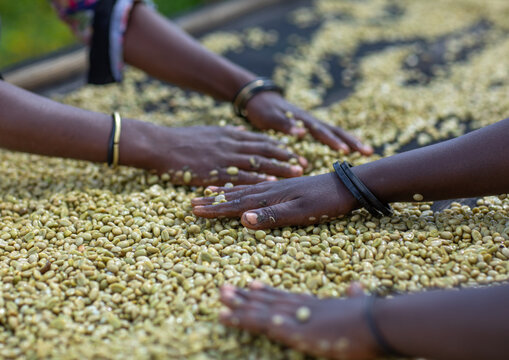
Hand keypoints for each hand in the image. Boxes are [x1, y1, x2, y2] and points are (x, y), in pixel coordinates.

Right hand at [146, 125, 306, 185]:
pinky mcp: (215, 170)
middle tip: (304, 162)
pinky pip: (240, 176)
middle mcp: (231, 144)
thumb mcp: (210, 131)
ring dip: (278, 166)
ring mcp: (224, 157)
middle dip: (286, 156)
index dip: (279, 146)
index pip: (261, 140)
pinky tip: (270, 183)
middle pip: (265, 150)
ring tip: (296, 171)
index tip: (295, 150)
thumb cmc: (184, 139)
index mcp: (230, 136)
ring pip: (257, 162)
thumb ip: (229, 133)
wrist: (161, 145)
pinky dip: (256, 179)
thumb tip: (243, 131)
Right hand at [192, 172, 357, 228]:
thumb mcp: (301, 212)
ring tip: (208, 192)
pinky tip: (242, 188)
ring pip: (244, 189)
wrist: (348, 186)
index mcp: (270, 196)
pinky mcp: (285, 188)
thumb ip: (272, 215)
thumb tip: (243, 219)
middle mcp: (270, 190)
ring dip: (225, 192)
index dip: (215, 208)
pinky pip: (257, 187)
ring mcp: (277, 188)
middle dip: (213, 200)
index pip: (236, 203)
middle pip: (235, 195)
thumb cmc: (326, 202)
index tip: (195, 210)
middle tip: (192, 203)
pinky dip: (244, 188)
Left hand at [219, 281, 380, 359]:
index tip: (253, 284)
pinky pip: (258, 323)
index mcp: (316, 305)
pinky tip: (225, 315)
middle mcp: (301, 307)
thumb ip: (354, 296)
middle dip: (247, 296)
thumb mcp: (361, 305)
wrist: (376, 322)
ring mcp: (294, 317)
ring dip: (238, 303)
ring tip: (220, 296)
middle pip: (268, 300)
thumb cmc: (373, 317)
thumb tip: (355, 285)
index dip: (268, 291)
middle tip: (226, 288)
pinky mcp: (290, 330)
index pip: (286, 297)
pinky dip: (240, 318)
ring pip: (259, 308)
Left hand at [246, 92, 373, 154]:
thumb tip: (301, 132)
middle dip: (352, 141)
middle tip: (369, 151)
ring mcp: (312, 123)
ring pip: (335, 132)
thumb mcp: (269, 116)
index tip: (345, 151)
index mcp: (302, 119)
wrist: (259, 98)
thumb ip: (284, 124)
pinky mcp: (310, 126)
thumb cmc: (262, 109)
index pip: (321, 131)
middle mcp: (311, 121)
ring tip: (367, 151)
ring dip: (351, 141)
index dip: (333, 141)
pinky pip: (329, 134)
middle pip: (335, 130)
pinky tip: (350, 150)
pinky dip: (342, 140)